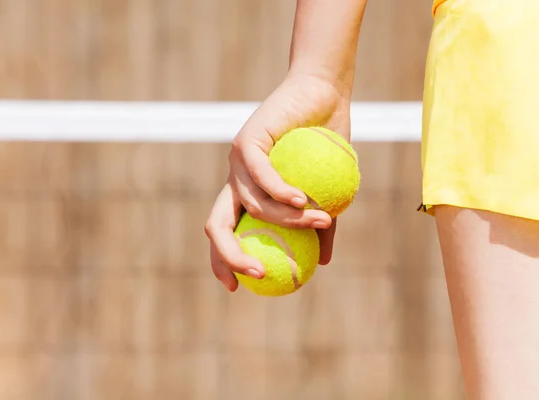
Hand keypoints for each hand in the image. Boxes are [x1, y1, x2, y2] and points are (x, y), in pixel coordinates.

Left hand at [205, 73, 351, 291]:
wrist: (324, 94)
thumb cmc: (327, 143)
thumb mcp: (328, 193)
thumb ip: (320, 226)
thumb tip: (320, 263)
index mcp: (245, 194)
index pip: (225, 233)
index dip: (222, 262)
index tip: (237, 288)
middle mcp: (235, 180)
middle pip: (216, 224)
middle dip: (229, 255)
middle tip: (258, 275)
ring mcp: (238, 161)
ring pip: (253, 204)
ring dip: (290, 219)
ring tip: (321, 220)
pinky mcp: (247, 140)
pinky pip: (262, 176)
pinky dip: (282, 193)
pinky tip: (303, 201)